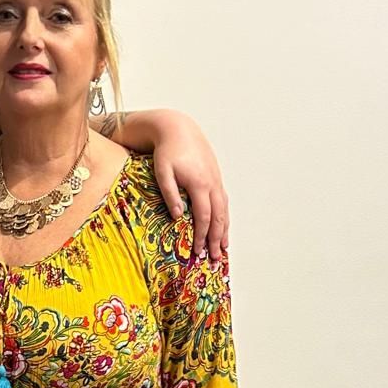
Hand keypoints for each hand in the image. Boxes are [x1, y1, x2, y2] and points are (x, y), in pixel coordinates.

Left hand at [151, 112, 229, 260]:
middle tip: (215, 258)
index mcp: (200, 184)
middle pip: (218, 217)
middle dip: (217, 239)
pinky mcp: (215, 177)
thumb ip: (170, 194)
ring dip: (224, 231)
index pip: (204, 217)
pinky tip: (223, 226)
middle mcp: (212, 183)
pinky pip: (223, 202)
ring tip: (223, 248)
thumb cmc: (167, 151)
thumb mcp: (162, 172)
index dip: (202, 236)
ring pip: (225, 210)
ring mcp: (216, 180)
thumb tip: (178, 217)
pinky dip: (224, 217)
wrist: (178, 129)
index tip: (199, 251)